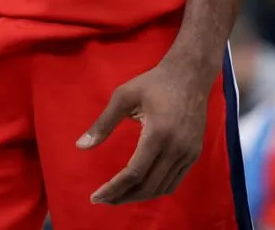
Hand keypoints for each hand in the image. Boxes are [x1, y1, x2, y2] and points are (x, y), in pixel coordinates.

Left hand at [76, 55, 209, 205]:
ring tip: (118, 196)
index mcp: (158, 134)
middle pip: (148, 186)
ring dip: (139, 196)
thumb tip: (80, 146)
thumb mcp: (123, 96)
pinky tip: (140, 187)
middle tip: (103, 200)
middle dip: (123, 196)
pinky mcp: (194, 154)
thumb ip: (103, 123)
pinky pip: (174, 181)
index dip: (114, 188)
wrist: (189, 75)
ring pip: (162, 188)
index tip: (96, 196)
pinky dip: (156, 189)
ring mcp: (188, 154)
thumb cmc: (152, 83)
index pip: (134, 173)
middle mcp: (176, 149)